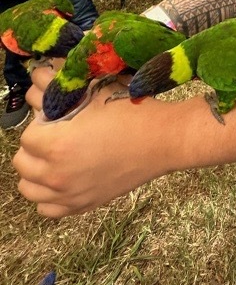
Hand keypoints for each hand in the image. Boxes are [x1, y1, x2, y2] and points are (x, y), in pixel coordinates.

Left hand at [14, 66, 180, 216]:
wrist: (163, 139)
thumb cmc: (131, 111)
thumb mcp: (94, 93)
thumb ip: (59, 88)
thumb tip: (38, 76)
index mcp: (57, 145)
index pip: (27, 136)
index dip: (41, 122)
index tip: (57, 117)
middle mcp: (57, 175)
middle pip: (22, 162)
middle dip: (35, 145)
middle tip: (56, 134)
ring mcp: (69, 195)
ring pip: (29, 188)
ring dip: (36, 171)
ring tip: (56, 157)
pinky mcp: (83, 206)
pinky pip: (46, 208)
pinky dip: (48, 195)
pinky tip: (64, 178)